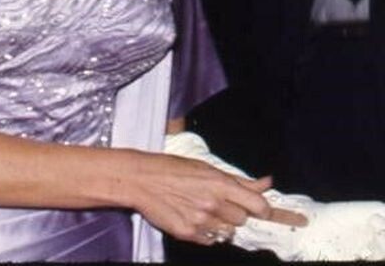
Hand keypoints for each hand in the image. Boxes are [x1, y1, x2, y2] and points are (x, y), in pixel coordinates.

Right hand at [134, 152, 294, 245]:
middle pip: (243, 219)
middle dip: (235, 212)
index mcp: (219, 183)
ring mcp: (201, 221)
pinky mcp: (189, 234)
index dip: (262, 209)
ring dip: (221, 223)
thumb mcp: (207, 167)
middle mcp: (213, 204)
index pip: (258, 206)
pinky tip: (193, 217)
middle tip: (219, 202)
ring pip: (228, 232)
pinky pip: (211, 240)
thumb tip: (267, 182)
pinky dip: (207, 232)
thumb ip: (240, 180)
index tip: (260, 209)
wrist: (141, 179)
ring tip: (203, 209)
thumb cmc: (172, 168)